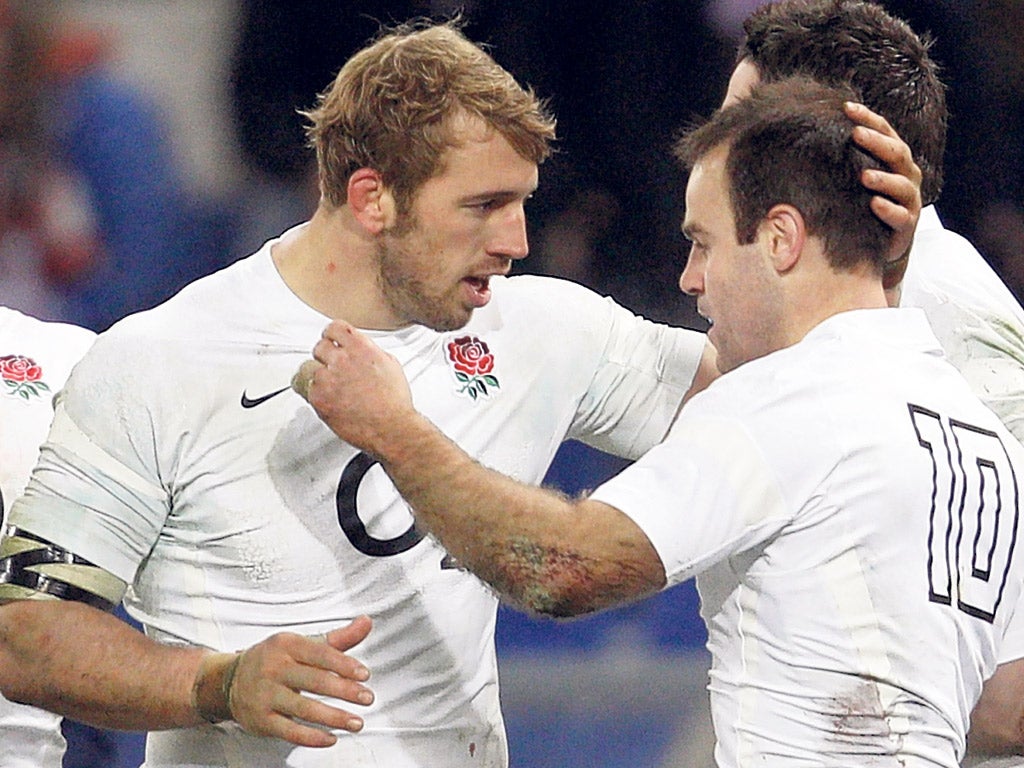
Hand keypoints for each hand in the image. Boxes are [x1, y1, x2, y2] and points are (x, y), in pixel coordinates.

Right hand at [198, 616, 373, 747]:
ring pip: (304, 708)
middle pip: (314, 681)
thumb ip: (338, 638)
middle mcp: (274, 668)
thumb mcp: (304, 644)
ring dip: (334, 717)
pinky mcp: (261, 719)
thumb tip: (366, 622)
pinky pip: (289, 731)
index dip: (344, 664)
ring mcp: (265, 694)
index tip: (364, 675)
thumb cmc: (277, 660)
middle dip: (345, 691)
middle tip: (367, 698)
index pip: (320, 654)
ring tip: (356, 722)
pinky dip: (312, 737)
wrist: (230, 679)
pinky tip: (331, 738)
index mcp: (287, 644)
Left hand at [292, 320, 414, 454]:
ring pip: (307, 368)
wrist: (391, 428)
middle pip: (319, 346)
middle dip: (325, 356)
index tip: (331, 340)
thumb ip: (369, 352)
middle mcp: (342, 360)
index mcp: (361, 348)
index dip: (332, 335)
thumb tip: (360, 349)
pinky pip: (303, 388)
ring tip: (329, 386)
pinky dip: (313, 393)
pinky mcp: (318, 397)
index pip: (334, 328)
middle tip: (331, 368)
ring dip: (316, 375)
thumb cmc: (394, 402)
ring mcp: (327, 378)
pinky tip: (326, 399)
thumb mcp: (390, 364)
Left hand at [845, 101, 921, 288]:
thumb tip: (807, 134)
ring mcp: (909, 201)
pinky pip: (901, 216)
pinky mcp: (907, 226)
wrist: (881, 245)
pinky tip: (874, 204)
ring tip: (864, 176)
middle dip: (877, 143)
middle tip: (856, 134)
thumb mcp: (853, 178)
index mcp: (894, 160)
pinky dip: (888, 210)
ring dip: (883, 179)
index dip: (869, 118)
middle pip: (897, 153)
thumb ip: (843, 158)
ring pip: (902, 185)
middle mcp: (906, 176)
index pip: (885, 132)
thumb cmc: (864, 205)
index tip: (846, 107)